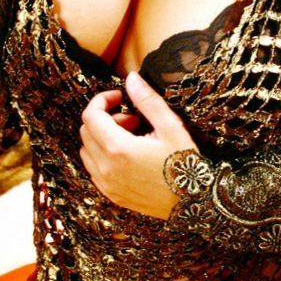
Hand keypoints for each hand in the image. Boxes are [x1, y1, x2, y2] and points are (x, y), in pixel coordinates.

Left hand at [79, 71, 200, 218]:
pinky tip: (128, 155)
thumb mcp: (171, 127)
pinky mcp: (111, 195)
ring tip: (132, 137)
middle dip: (105, 118)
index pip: (90, 115)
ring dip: (103, 137)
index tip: (120, 96)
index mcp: (118, 149)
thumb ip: (147, 101)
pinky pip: (93, 168)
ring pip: (87, 150)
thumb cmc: (185, 164)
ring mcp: (106, 184)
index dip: (102, 99)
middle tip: (133, 119)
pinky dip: (103, 155)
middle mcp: (106, 168)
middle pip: (86, 131)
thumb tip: (131, 78)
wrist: (193, 202)